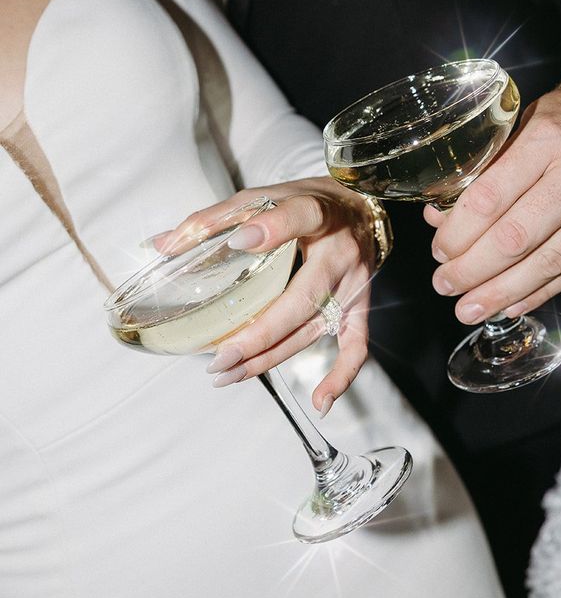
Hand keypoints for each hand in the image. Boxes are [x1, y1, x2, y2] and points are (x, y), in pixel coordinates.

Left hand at [155, 178, 377, 411]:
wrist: (362, 206)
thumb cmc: (307, 201)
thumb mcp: (265, 194)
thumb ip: (216, 218)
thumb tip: (162, 245)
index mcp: (319, 212)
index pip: (300, 216)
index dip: (273, 228)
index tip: (240, 239)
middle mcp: (340, 251)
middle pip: (302, 298)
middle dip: (259, 333)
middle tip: (219, 357)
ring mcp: (353, 283)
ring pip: (313, 328)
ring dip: (272, 358)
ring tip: (228, 374)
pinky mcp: (360, 305)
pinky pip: (356, 346)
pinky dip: (341, 377)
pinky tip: (319, 403)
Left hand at [424, 70, 560, 322]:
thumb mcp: (528, 121)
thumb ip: (487, 168)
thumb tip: (441, 217)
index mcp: (550, 137)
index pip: (491, 198)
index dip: (459, 233)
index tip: (440, 251)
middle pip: (517, 238)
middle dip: (473, 270)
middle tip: (445, 285)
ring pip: (549, 263)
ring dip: (503, 292)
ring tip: (471, 309)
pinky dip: (542, 291)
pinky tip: (513, 304)